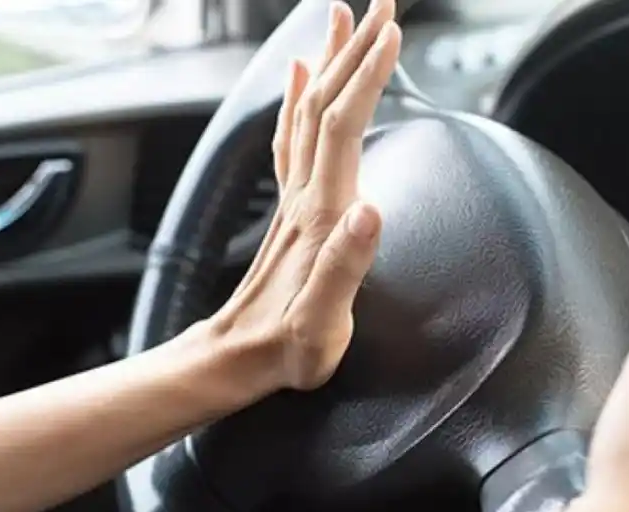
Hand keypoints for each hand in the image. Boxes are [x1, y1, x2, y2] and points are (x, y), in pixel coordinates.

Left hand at [182, 0, 401, 406]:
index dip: (367, 77)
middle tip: (381, 3)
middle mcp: (305, 197)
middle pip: (326, 104)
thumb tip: (371, 212)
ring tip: (340, 18)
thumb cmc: (285, 349)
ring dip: (328, 61)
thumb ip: (344, 269)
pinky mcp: (290, 210)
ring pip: (308, 112)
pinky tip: (301, 76)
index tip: (391, 32)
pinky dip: (298, 99)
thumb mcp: (320, 325)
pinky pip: (292, 139)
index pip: (343, 128)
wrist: (236, 358)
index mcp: (321, 217)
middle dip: (354, 49)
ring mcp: (294, 200)